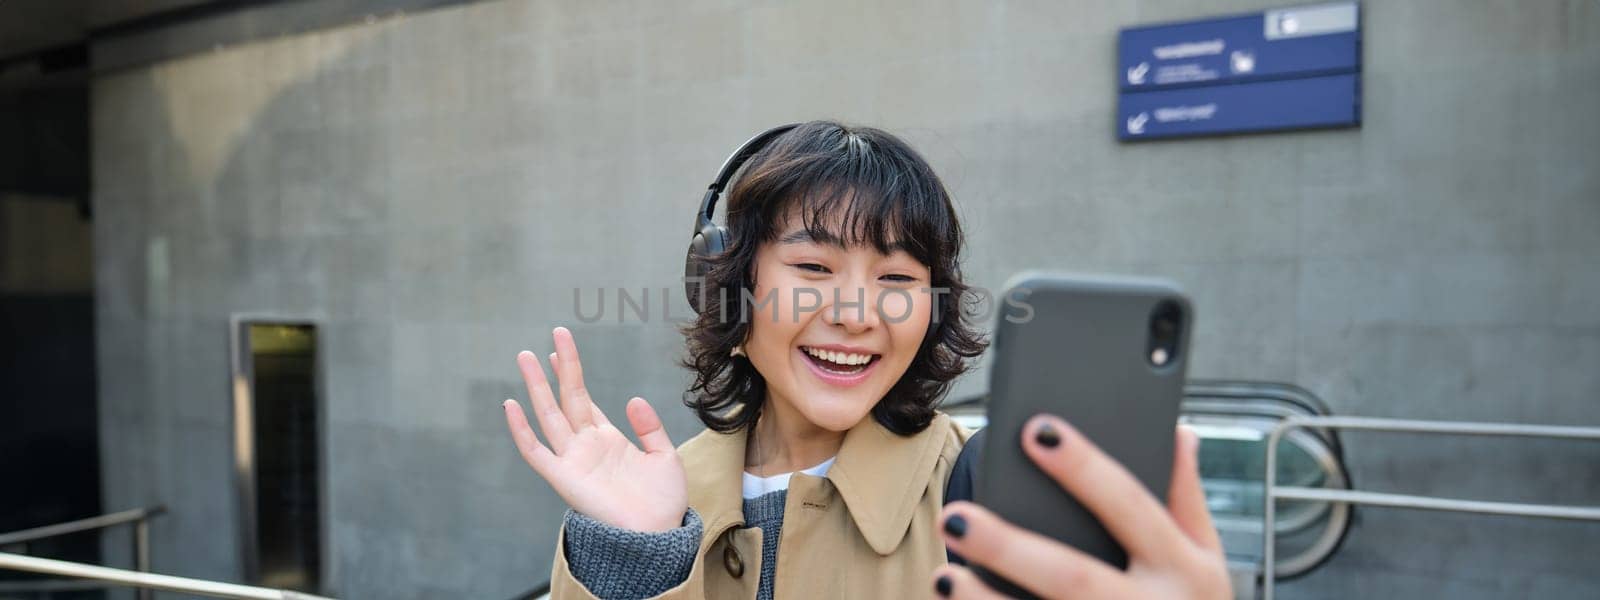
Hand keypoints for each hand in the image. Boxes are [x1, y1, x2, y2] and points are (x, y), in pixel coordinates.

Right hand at [502, 327, 688, 531]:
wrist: (657, 534)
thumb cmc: (662, 502)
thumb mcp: (664, 456)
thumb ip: (649, 427)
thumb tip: (633, 398)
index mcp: (608, 439)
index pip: (584, 400)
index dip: (571, 374)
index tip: (561, 349)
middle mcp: (586, 446)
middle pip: (565, 399)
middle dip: (556, 370)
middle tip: (549, 338)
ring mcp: (573, 460)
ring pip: (548, 415)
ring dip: (536, 386)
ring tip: (525, 356)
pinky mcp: (563, 478)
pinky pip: (534, 452)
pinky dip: (520, 430)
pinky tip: (510, 405)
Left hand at [932, 415, 1229, 598]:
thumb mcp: (1205, 557)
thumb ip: (1184, 498)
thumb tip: (1177, 430)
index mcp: (1184, 567)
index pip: (1129, 506)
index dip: (1084, 468)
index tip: (1037, 430)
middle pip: (1072, 576)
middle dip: (1010, 548)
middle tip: (956, 516)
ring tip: (945, 576)